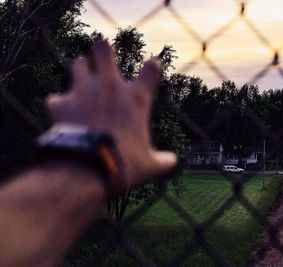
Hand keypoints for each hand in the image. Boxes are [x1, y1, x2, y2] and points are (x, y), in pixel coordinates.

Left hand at [45, 41, 176, 186]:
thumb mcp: (149, 164)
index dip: (152, 66)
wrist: (87, 169)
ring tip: (82, 80)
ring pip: (77, 64)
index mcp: (136, 98)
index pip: (151, 70)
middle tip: (103, 56)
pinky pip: (57, 99)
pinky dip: (60, 106)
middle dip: (103, 51)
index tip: (151, 67)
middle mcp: (110, 87)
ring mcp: (83, 91)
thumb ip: (163, 160)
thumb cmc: (124, 164)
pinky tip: (62, 115)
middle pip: (104, 50)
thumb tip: (172, 162)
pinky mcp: (61, 103)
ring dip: (80, 70)